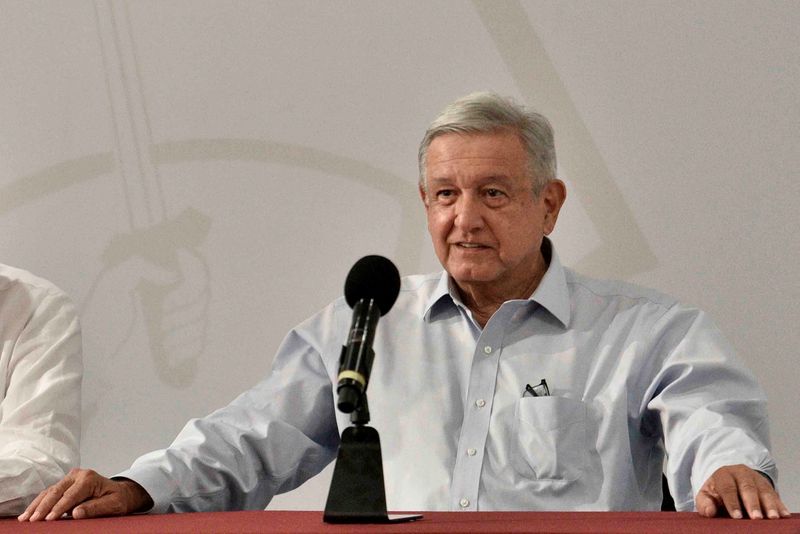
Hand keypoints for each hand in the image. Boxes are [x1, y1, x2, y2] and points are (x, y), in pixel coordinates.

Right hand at [18, 468, 152, 521]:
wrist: (120, 492)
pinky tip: (29, 513)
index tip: (50, 519)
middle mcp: (78, 475)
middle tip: (33, 520)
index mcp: (89, 478)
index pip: (71, 495)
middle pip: (57, 491)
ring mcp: (69, 479)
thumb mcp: (113, 504)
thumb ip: (95, 507)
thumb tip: (76, 513)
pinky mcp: (64, 484)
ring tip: (25, 519)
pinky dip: (38, 503)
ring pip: (49, 492)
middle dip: (44, 507)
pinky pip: (49, 493)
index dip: (60, 507)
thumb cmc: (118, 498)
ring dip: (36, 505)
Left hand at [695, 464, 790, 518]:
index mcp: (724, 474)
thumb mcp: (706, 495)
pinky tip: (783, 514)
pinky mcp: (767, 486)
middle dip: (752, 503)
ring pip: (763, 490)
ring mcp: (756, 478)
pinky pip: (775, 495)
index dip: (732, 502)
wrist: (730, 480)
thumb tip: (709, 511)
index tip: (736, 516)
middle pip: (747, 487)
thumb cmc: (716, 491)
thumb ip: (705, 503)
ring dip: (769, 505)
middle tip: (756, 517)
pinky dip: (780, 505)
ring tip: (772, 517)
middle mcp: (741, 473)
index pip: (727, 488)